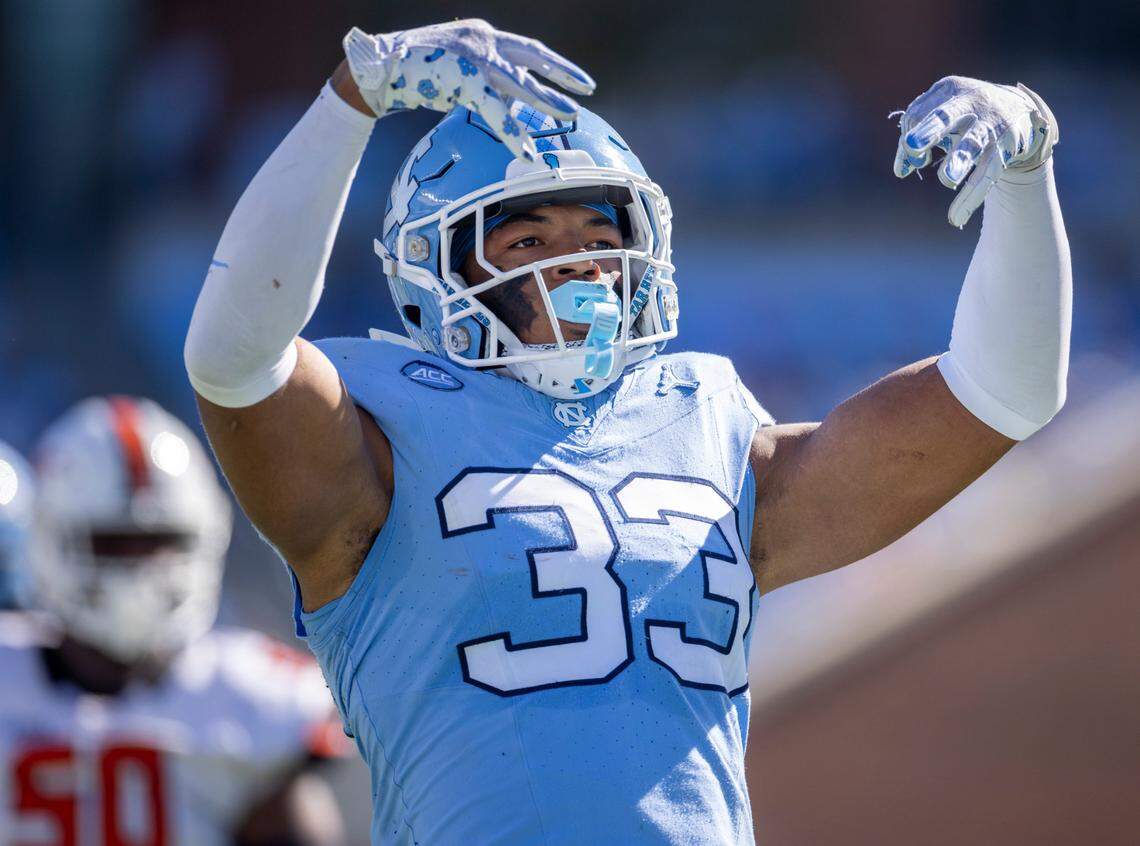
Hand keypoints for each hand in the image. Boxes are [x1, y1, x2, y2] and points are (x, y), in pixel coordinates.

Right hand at [342, 19, 594, 160]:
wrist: (376, 69)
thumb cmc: (413, 72)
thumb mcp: (455, 69)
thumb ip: (481, 80)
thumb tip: (504, 103)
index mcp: (481, 35)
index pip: (526, 48)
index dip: (553, 63)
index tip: (577, 78)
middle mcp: (481, 40)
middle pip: (531, 56)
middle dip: (562, 73)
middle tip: (589, 88)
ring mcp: (472, 57)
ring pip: (519, 82)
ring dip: (546, 100)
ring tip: (570, 115)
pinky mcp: (461, 79)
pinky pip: (494, 110)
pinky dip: (512, 131)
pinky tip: (526, 150)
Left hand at [892, 76, 1057, 227]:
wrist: (1020, 109)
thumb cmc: (967, 113)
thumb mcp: (942, 117)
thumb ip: (916, 139)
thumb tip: (900, 171)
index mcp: (950, 91)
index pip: (918, 114)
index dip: (909, 139)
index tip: (914, 155)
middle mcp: (972, 103)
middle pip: (946, 117)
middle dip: (929, 130)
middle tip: (912, 145)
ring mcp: (991, 124)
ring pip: (972, 144)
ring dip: (958, 160)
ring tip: (947, 179)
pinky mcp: (1006, 147)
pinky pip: (987, 173)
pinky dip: (971, 196)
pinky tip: (956, 217)